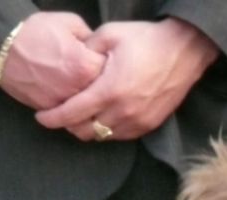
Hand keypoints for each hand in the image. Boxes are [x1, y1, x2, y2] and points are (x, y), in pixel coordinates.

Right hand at [0, 12, 106, 109]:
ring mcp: (63, 103)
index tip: (109, 64)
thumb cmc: (35, 31)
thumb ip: (90, 38)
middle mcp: (77, 90)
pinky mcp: (49, 110)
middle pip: (100, 95)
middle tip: (101, 80)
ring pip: (85, 110)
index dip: (111, 68)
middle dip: (102, 88)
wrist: (3, 47)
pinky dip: (71, 108)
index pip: (111, 73)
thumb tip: (99, 49)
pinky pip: (68, 114)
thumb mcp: (70, 23)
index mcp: (86, 66)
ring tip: (84, 90)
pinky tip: (70, 97)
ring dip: (87, 102)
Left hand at [35, 18, 218, 140]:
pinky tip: (102, 117)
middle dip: (68, 126)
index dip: (52, 118)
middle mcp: (122, 112)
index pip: (71, 113)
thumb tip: (71, 63)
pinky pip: (118, 136)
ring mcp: (136, 122)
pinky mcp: (147, 126)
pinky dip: (106, 130)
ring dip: (87, 129)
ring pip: (101, 137)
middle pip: (84, 132)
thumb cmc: (147, 39)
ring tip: (81, 116)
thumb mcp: (111, 34)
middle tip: (61, 114)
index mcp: (109, 90)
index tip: (41, 117)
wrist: (185, 50)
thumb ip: (86, 50)